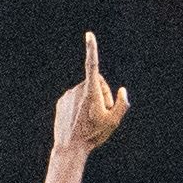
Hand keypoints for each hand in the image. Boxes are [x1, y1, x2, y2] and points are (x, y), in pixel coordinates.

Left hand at [52, 31, 130, 152]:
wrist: (69, 147)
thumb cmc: (93, 134)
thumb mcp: (114, 121)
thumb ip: (121, 103)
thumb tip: (121, 91)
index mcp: (90, 91)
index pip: (92, 65)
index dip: (92, 49)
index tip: (89, 35)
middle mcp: (77, 90)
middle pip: (97, 85)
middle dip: (103, 95)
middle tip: (101, 115)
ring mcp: (67, 95)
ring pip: (87, 92)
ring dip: (92, 102)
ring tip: (89, 120)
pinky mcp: (61, 102)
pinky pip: (76, 99)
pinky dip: (81, 106)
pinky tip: (80, 120)